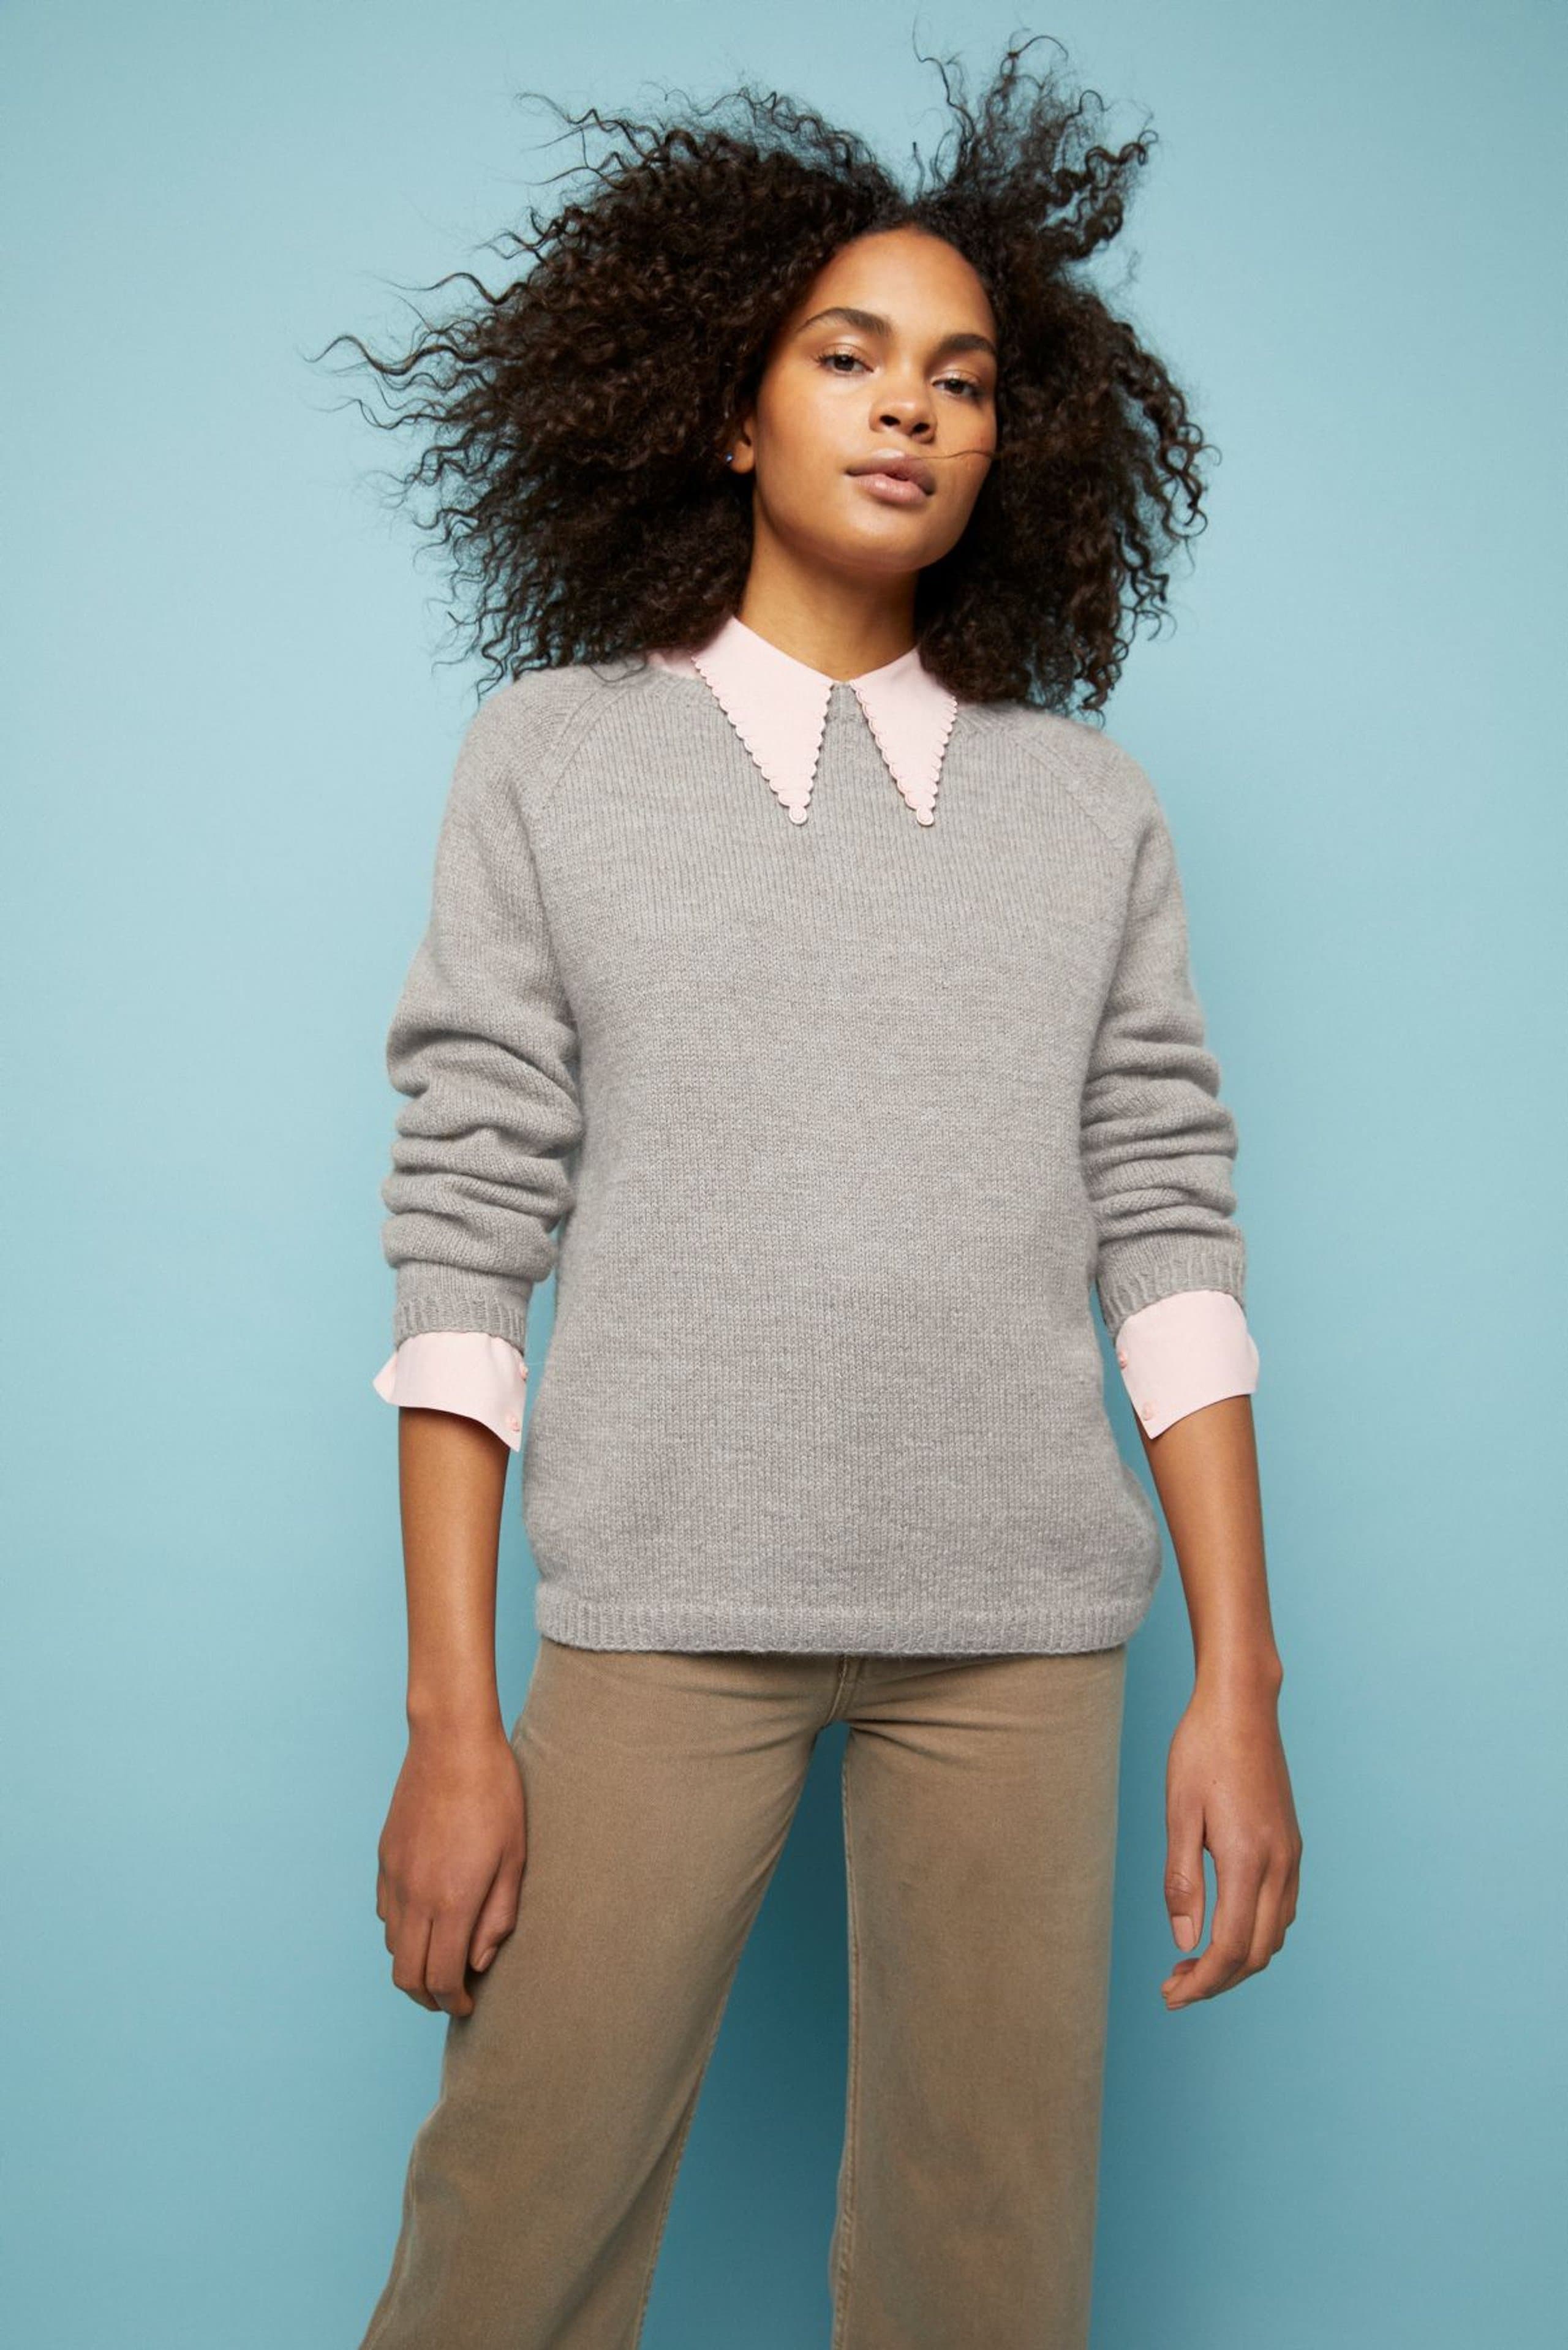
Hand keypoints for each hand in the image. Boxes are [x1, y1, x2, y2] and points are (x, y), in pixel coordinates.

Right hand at [376, 1722, 526, 2016]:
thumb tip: (479, 1963)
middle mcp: (416, 1896)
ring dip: (414, 1963)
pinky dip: (402, 1930)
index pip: (441, 1977)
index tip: (468, 2005)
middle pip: (406, 1975)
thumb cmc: (495, 1795)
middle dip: (428, 1997)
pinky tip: (427, 1917)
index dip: (454, 2002)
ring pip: (392, 1946)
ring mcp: (395, 1877)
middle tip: (452, 1996)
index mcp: (453, 1900)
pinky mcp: (385, 1859)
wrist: (451, 1742)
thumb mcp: (515, 1859)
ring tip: (442, 1956)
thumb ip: (498, 1917)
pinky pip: (386, 1912)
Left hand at [1160, 1674, 1300, 2008]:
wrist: (1242, 1705)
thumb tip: (1184, 1944)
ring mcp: (1291, 1855)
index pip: (1231, 1948)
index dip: (1201, 1983)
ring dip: (1238, 1961)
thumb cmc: (1202, 1749)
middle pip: (1258, 1953)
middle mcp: (1279, 1864)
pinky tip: (1225, 1927)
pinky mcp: (1291, 1844)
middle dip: (1217, 1981)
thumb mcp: (1179, 1812)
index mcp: (1247, 1859)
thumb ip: (1182, 1882)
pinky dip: (1256, 1934)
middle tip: (1174, 1986)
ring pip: (1275, 1935)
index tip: (1170, 1996)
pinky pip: (1282, 1909)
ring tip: (1193, 1964)